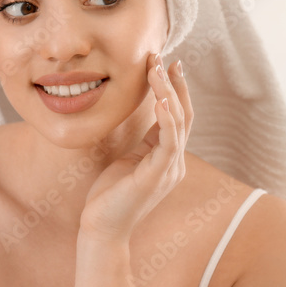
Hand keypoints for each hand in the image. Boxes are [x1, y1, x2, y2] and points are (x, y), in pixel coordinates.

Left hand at [78, 52, 193, 243]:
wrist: (101, 229)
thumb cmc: (110, 196)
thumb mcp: (129, 160)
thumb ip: (143, 142)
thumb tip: (148, 118)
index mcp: (169, 159)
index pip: (179, 117)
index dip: (174, 89)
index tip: (166, 63)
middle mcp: (175, 163)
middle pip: (184, 115)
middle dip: (174, 83)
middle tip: (161, 57)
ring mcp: (169, 170)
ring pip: (178, 122)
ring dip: (168, 92)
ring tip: (156, 68)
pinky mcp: (157, 176)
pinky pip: (169, 141)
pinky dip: (167, 118)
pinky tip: (160, 99)